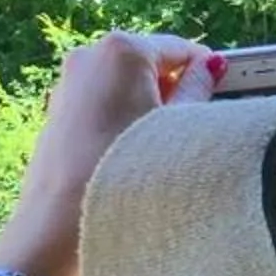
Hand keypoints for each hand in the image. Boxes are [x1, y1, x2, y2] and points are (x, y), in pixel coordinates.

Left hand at [0, 32, 215, 275]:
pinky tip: (127, 157)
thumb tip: (208, 69)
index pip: (179, 48)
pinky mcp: (56, 112)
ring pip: (122, 86)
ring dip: (143, 108)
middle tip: (186, 130)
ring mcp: (67, 84)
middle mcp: (89, 56)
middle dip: (170, 91)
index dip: (204, 70)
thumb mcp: (176, 128)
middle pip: (148, 64)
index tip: (219, 90)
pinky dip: (118, 121)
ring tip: (154, 150)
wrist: (61, 227)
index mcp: (122, 50)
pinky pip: (99, 105)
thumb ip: (197, 89)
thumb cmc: (122, 174)